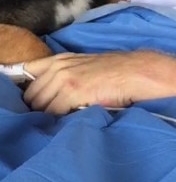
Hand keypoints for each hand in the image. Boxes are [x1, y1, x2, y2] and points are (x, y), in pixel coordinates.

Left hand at [23, 50, 175, 113]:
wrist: (141, 72)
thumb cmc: (118, 73)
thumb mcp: (87, 69)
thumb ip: (67, 77)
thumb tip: (50, 99)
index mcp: (61, 60)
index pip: (28, 74)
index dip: (32, 94)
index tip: (40, 105)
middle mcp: (59, 66)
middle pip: (32, 96)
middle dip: (39, 109)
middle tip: (57, 117)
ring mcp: (65, 77)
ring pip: (41, 106)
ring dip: (49, 116)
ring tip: (66, 120)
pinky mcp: (74, 90)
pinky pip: (54, 112)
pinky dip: (59, 121)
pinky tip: (73, 120)